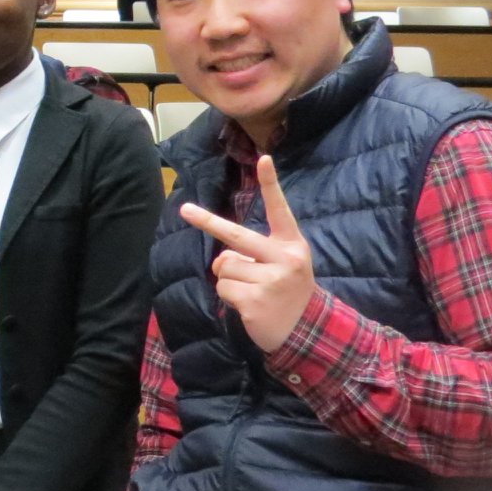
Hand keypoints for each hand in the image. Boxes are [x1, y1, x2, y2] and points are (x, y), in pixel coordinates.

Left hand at [179, 154, 314, 352]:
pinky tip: (249, 305)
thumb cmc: (287, 292)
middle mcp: (284, 258)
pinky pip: (223, 288)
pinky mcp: (255, 300)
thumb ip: (252, 256)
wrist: (307, 332)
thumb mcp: (280, 267)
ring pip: (225, 268)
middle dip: (207, 221)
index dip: (271, 184)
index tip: (264, 158)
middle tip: (185, 210)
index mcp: (291, 245)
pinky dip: (229, 297)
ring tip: (253, 291)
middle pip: (236, 236)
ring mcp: (270, 280)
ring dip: (230, 280)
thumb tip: (222, 261)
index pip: (280, 210)